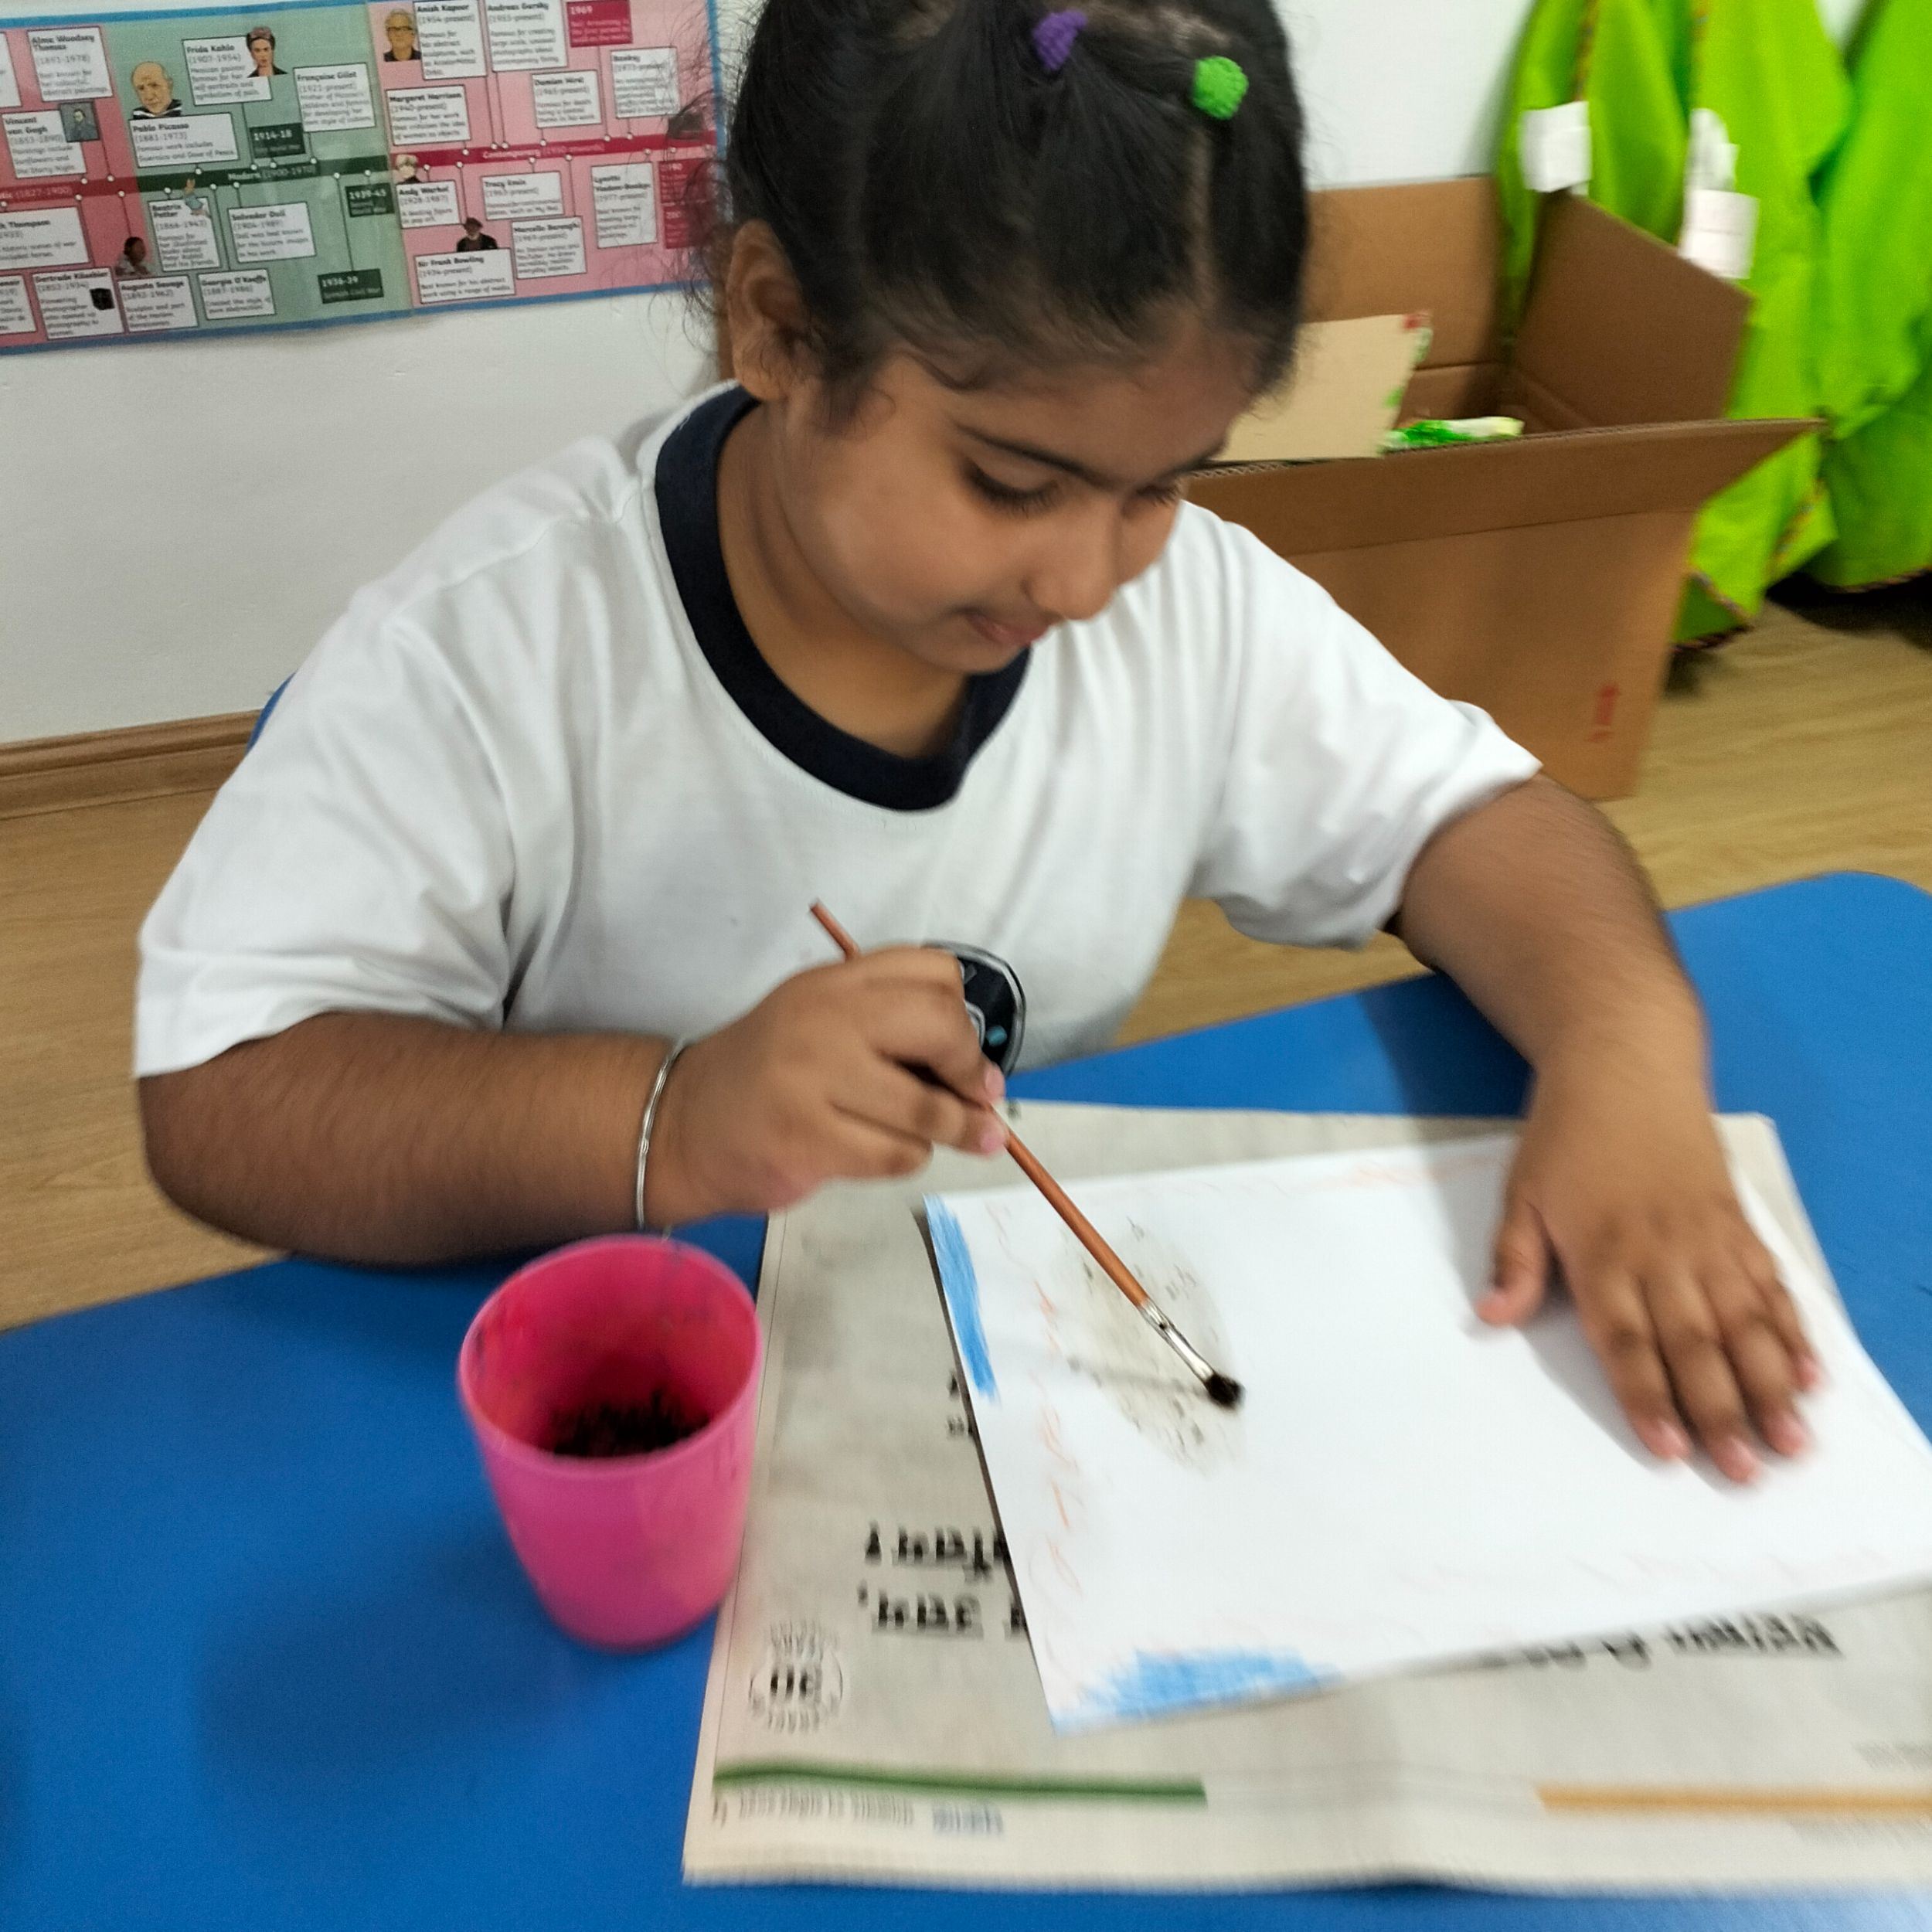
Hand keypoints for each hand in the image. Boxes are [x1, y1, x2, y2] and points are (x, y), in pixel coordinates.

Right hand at [643, 948, 1004, 1222]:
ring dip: (949, 1130)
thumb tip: (980, 1072)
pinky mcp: (807, 1140)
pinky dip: (907, 1159)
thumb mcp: (821, 1021)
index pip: (932, 971)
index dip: (964, 1016)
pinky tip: (884, 1152)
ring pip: (925, 1108)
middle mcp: (823, 1019)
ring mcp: (812, 1079)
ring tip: (949, 1137)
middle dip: (972, 1072)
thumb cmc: (771, 1074)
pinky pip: (896, 1154)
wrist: (684, 1124)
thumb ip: (890, 1025)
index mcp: (833, 981)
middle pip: (940, 1028)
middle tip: (981, 1100)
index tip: (967, 1054)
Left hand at [1480, 1045, 1820, 1481]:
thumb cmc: (1567, 1135)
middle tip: (1743, 1471)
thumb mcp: (1522, 1191)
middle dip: (1720, 1411)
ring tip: (1790, 1440)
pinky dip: (1793, 1331)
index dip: (1648, 1396)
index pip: (1627, 1339)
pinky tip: (1810, 1374)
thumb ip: (1514, 1259)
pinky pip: (1771, 1286)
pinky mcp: (1738, 1224)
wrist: (1626, 1067)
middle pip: (1695, 1344)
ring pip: (1746, 1323)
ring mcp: (1708, 1240)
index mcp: (1603, 1253)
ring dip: (1770, 1384)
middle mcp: (1663, 1254)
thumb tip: (1491, 1318)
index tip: (1668, 1450)